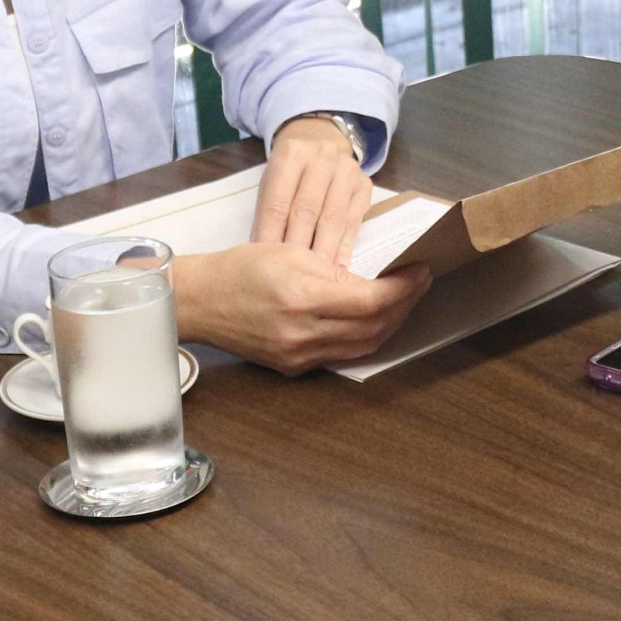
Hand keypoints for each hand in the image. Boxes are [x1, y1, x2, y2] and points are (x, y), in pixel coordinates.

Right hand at [172, 241, 433, 374]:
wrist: (200, 302)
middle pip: (374, 327)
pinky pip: (342, 355)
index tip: (420, 270)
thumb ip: (336, 271)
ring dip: (390, 324)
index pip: (372, 301)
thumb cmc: (241, 269)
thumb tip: (373, 281)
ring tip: (404, 300)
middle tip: (419, 282)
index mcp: (302, 299)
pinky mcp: (293, 367)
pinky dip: (365, 337)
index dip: (403, 288)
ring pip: (363, 346)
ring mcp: (298, 356)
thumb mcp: (292, 253)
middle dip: (405, 304)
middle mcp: (303, 334)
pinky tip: (374, 319)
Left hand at [258, 115, 371, 265]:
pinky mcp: (364, 185)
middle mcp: (322, 157)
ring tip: (314, 278)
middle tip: (291, 279)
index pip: (278, 202)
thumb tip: (264, 256)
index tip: (267, 265)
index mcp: (290, 154)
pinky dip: (344, 247)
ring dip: (323, 251)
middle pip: (307, 210)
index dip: (272, 235)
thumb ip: (269, 214)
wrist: (320, 142)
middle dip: (298, 247)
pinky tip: (337, 268)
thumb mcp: (271, 184)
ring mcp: (347, 170)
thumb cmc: (290, 173)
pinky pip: (353, 221)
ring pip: (333, 218)